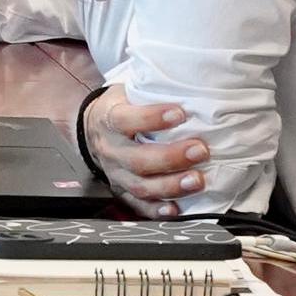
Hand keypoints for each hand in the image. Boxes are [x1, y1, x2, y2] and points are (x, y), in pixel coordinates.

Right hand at [80, 86, 212, 206]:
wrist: (95, 129)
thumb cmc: (122, 107)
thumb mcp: (129, 91)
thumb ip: (153, 92)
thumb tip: (194, 85)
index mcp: (109, 120)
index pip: (125, 120)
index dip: (152, 118)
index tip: (180, 113)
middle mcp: (110, 150)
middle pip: (137, 159)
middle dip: (171, 158)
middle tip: (200, 151)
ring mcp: (115, 173)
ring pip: (140, 186)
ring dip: (170, 186)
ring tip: (197, 181)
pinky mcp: (122, 191)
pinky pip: (138, 205)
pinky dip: (157, 210)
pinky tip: (176, 209)